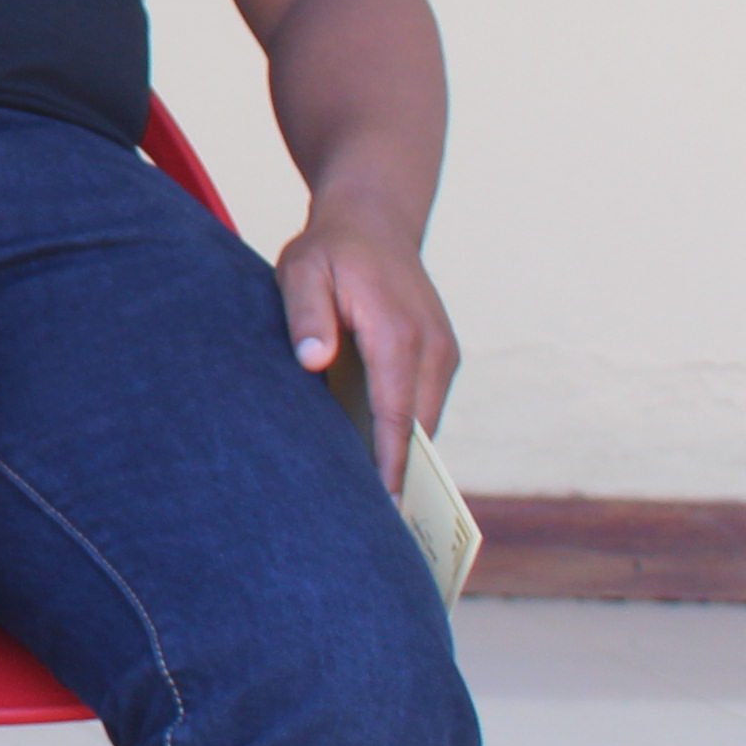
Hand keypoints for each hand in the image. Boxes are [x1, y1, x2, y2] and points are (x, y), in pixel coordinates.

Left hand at [277, 205, 457, 491]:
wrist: (374, 219)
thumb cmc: (330, 249)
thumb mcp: (301, 270)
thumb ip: (306, 314)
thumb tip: (313, 361)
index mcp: (397, 333)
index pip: (397, 415)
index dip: (390, 464)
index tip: (385, 508)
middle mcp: (431, 348)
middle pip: (419, 429)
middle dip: (402, 475)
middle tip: (376, 527)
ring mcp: (443, 352)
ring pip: (426, 421)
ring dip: (406, 457)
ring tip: (378, 506)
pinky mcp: (442, 355)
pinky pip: (425, 405)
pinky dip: (408, 433)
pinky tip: (380, 458)